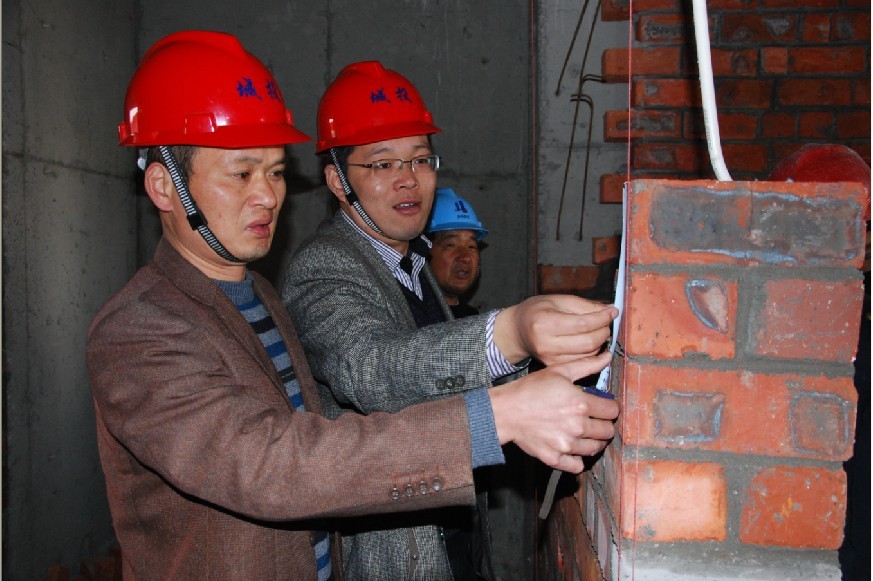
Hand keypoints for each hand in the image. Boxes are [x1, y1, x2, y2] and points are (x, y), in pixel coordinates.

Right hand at [488, 352, 619, 472]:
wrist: (505, 411)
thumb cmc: (530, 389)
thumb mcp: (558, 371)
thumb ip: (586, 365)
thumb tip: (607, 357)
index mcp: (581, 404)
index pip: (612, 411)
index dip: (610, 407)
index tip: (603, 406)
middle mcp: (577, 426)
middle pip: (608, 431)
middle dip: (604, 424)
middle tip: (594, 419)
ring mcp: (566, 445)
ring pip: (596, 449)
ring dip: (594, 441)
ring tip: (583, 432)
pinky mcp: (555, 458)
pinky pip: (578, 466)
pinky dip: (578, 459)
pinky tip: (572, 448)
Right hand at [493, 295, 617, 364]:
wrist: (516, 332)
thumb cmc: (536, 311)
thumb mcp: (557, 300)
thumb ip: (584, 306)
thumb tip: (609, 310)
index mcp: (545, 323)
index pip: (583, 324)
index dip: (602, 318)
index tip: (613, 312)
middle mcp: (547, 344)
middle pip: (589, 342)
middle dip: (603, 331)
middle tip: (606, 322)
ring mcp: (550, 359)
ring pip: (588, 354)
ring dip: (600, 343)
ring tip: (598, 331)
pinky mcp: (554, 367)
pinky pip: (582, 362)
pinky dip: (592, 353)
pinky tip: (591, 343)